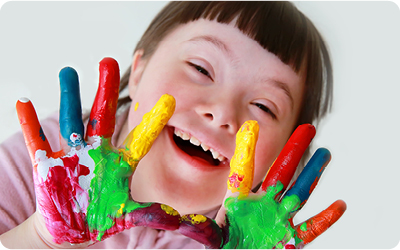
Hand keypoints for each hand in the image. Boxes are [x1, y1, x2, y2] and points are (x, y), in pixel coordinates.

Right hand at [16, 58, 179, 245]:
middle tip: (107, 61)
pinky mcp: (48, 165)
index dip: (153, 122)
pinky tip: (24, 104)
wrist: (72, 224)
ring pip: (71, 120)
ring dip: (68, 96)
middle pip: (103, 117)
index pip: (140, 139)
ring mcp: (73, 155)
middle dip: (105, 91)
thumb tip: (177, 219)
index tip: (169, 100)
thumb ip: (149, 214)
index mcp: (120, 163)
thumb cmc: (101, 215)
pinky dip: (30, 124)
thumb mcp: (127, 214)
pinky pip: (38, 141)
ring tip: (68, 71)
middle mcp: (98, 152)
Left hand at [179, 121, 345, 248]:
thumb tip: (165, 214)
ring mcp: (276, 222)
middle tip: (307, 128)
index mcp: (237, 203)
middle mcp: (260, 207)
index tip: (249, 126)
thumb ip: (189, 225)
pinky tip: (340, 205)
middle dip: (294, 150)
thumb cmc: (212, 249)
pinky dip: (325, 219)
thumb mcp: (200, 235)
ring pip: (299, 193)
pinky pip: (310, 230)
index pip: (242, 173)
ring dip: (313, 174)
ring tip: (325, 153)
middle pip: (280, 173)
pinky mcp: (287, 241)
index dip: (246, 151)